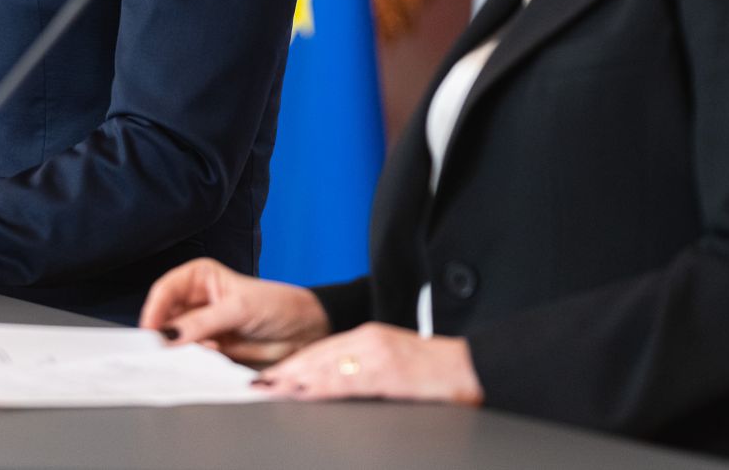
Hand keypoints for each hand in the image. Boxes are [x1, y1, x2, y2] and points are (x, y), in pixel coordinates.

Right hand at [140, 258, 330, 363]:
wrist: (306, 332)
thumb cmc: (277, 306)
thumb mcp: (238, 309)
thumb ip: (202, 323)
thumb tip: (168, 336)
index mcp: (199, 277)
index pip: (166, 291)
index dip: (154, 310)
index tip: (150, 333)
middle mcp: (195, 301)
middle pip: (166, 318)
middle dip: (165, 334)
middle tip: (164, 352)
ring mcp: (202, 327)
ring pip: (176, 340)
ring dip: (180, 350)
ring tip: (199, 352)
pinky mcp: (211, 350)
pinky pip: (192, 358)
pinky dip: (194, 362)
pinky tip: (207, 360)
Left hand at [253, 323, 483, 404]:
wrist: (472, 369)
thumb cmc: (435, 372)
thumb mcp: (394, 361)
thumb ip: (365, 368)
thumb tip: (335, 384)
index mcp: (369, 336)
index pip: (321, 350)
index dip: (293, 363)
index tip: (269, 374)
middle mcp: (368, 341)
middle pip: (317, 356)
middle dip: (285, 371)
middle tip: (256, 384)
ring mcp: (377, 355)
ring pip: (326, 367)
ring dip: (294, 379)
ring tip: (269, 389)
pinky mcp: (388, 372)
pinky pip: (347, 381)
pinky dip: (321, 386)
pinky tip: (304, 392)